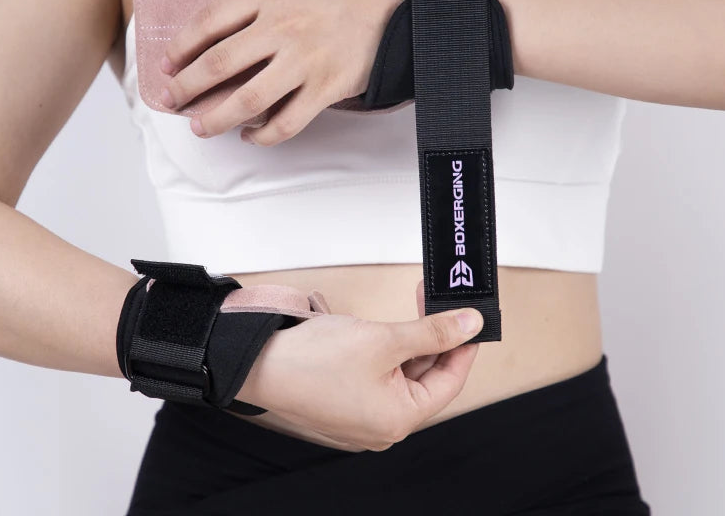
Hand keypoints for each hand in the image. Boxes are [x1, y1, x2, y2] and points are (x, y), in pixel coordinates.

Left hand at [159, 0, 403, 145]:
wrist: (401, 6)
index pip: (208, 22)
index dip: (180, 46)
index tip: (166, 62)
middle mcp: (282, 28)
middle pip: (218, 66)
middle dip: (185, 88)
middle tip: (172, 99)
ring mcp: (305, 61)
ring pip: (247, 101)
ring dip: (216, 120)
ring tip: (200, 127)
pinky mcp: (327, 88)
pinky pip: (287, 122)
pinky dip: (264, 136)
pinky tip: (250, 136)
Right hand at [236, 282, 482, 451]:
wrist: (254, 362)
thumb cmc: (310, 361)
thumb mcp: (383, 338)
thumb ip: (431, 332)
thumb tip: (469, 325)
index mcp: (397, 419)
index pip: (449, 381)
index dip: (462, 345)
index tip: (469, 318)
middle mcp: (380, 424)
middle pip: (422, 376)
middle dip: (430, 336)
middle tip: (432, 300)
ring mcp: (359, 414)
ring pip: (397, 372)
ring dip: (405, 339)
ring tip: (403, 308)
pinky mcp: (341, 399)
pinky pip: (374, 374)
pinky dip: (381, 348)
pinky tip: (376, 327)